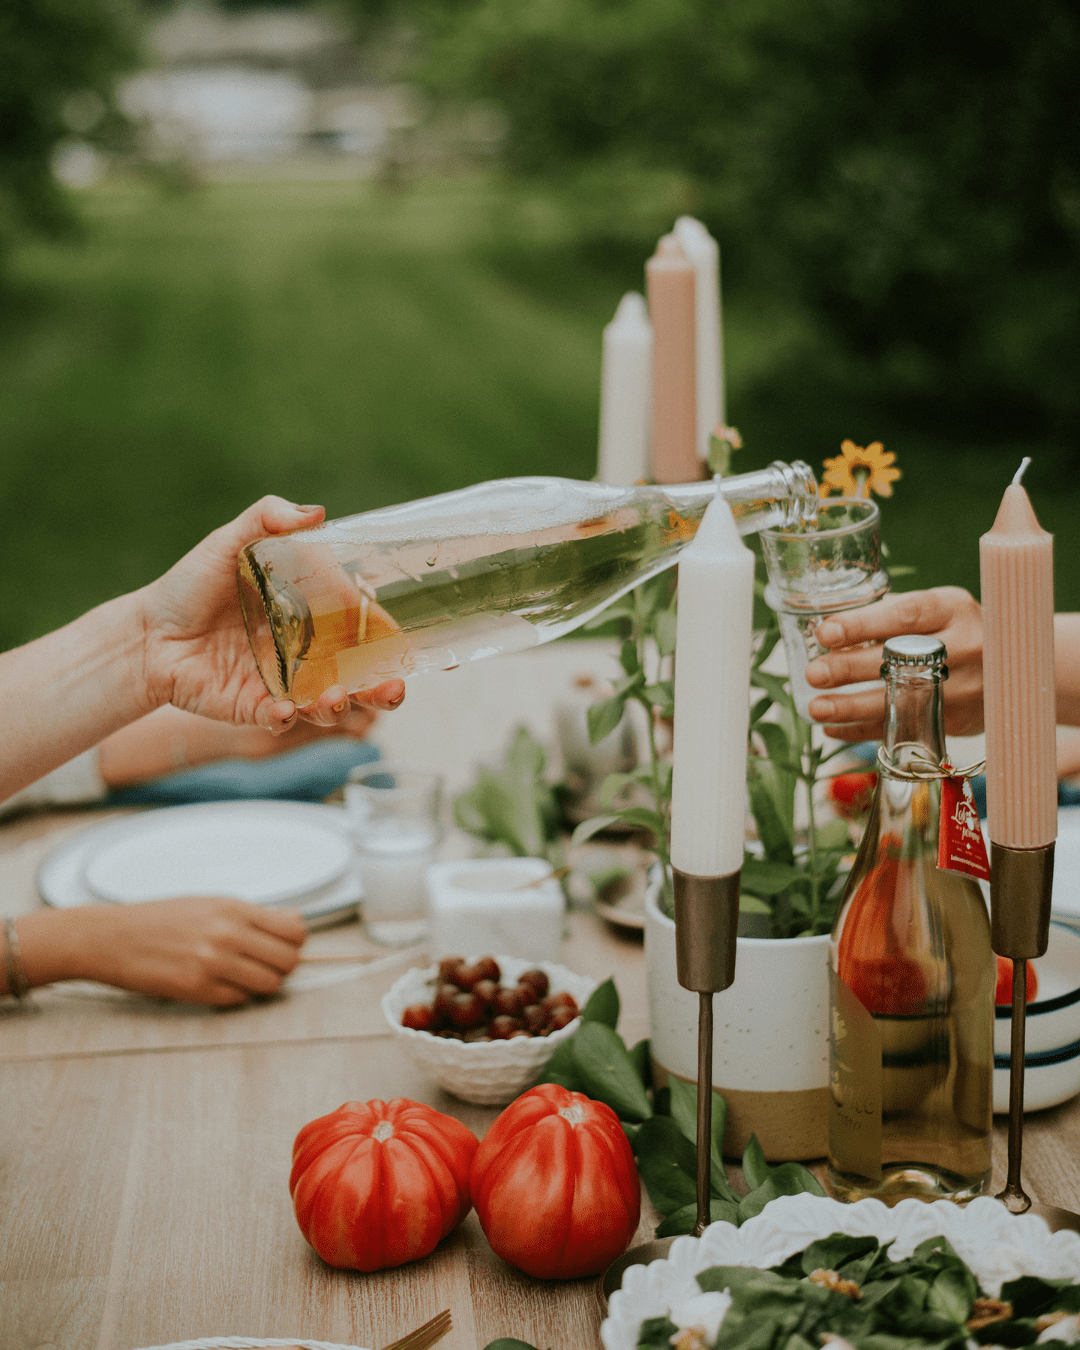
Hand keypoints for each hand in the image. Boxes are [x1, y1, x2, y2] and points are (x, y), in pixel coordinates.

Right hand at [64, 896, 306, 1005]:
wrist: (112, 937)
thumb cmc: (162, 919)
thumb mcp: (211, 903)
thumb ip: (255, 915)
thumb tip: (296, 922)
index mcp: (234, 909)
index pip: (295, 931)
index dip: (295, 942)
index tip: (284, 945)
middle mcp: (228, 934)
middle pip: (288, 961)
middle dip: (282, 966)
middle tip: (264, 964)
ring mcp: (213, 964)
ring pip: (269, 985)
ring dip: (261, 983)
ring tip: (242, 975)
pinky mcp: (196, 989)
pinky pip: (238, 1000)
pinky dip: (235, 995)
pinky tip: (218, 983)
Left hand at [137, 496, 404, 733]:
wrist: (148, 632)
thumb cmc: (192, 585)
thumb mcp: (231, 542)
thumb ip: (268, 519)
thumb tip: (316, 512)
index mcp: (315, 617)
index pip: (366, 633)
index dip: (395, 646)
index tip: (416, 654)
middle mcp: (308, 655)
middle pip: (361, 678)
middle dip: (384, 689)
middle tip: (392, 690)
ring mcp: (286, 685)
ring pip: (329, 704)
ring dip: (340, 706)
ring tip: (335, 698)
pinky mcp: (257, 709)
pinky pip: (281, 720)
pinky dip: (287, 718)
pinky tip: (283, 709)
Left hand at [804, 586, 984, 740]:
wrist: (1020, 667)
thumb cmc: (961, 629)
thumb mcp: (940, 607)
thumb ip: (893, 612)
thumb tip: (831, 622)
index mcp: (952, 609)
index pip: (904, 615)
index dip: (862, 625)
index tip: (825, 633)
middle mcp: (962, 647)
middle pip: (898, 661)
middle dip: (849, 669)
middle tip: (814, 673)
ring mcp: (962, 688)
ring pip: (899, 701)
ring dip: (850, 708)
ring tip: (816, 708)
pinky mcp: (955, 720)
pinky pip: (902, 728)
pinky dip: (862, 730)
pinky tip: (833, 728)